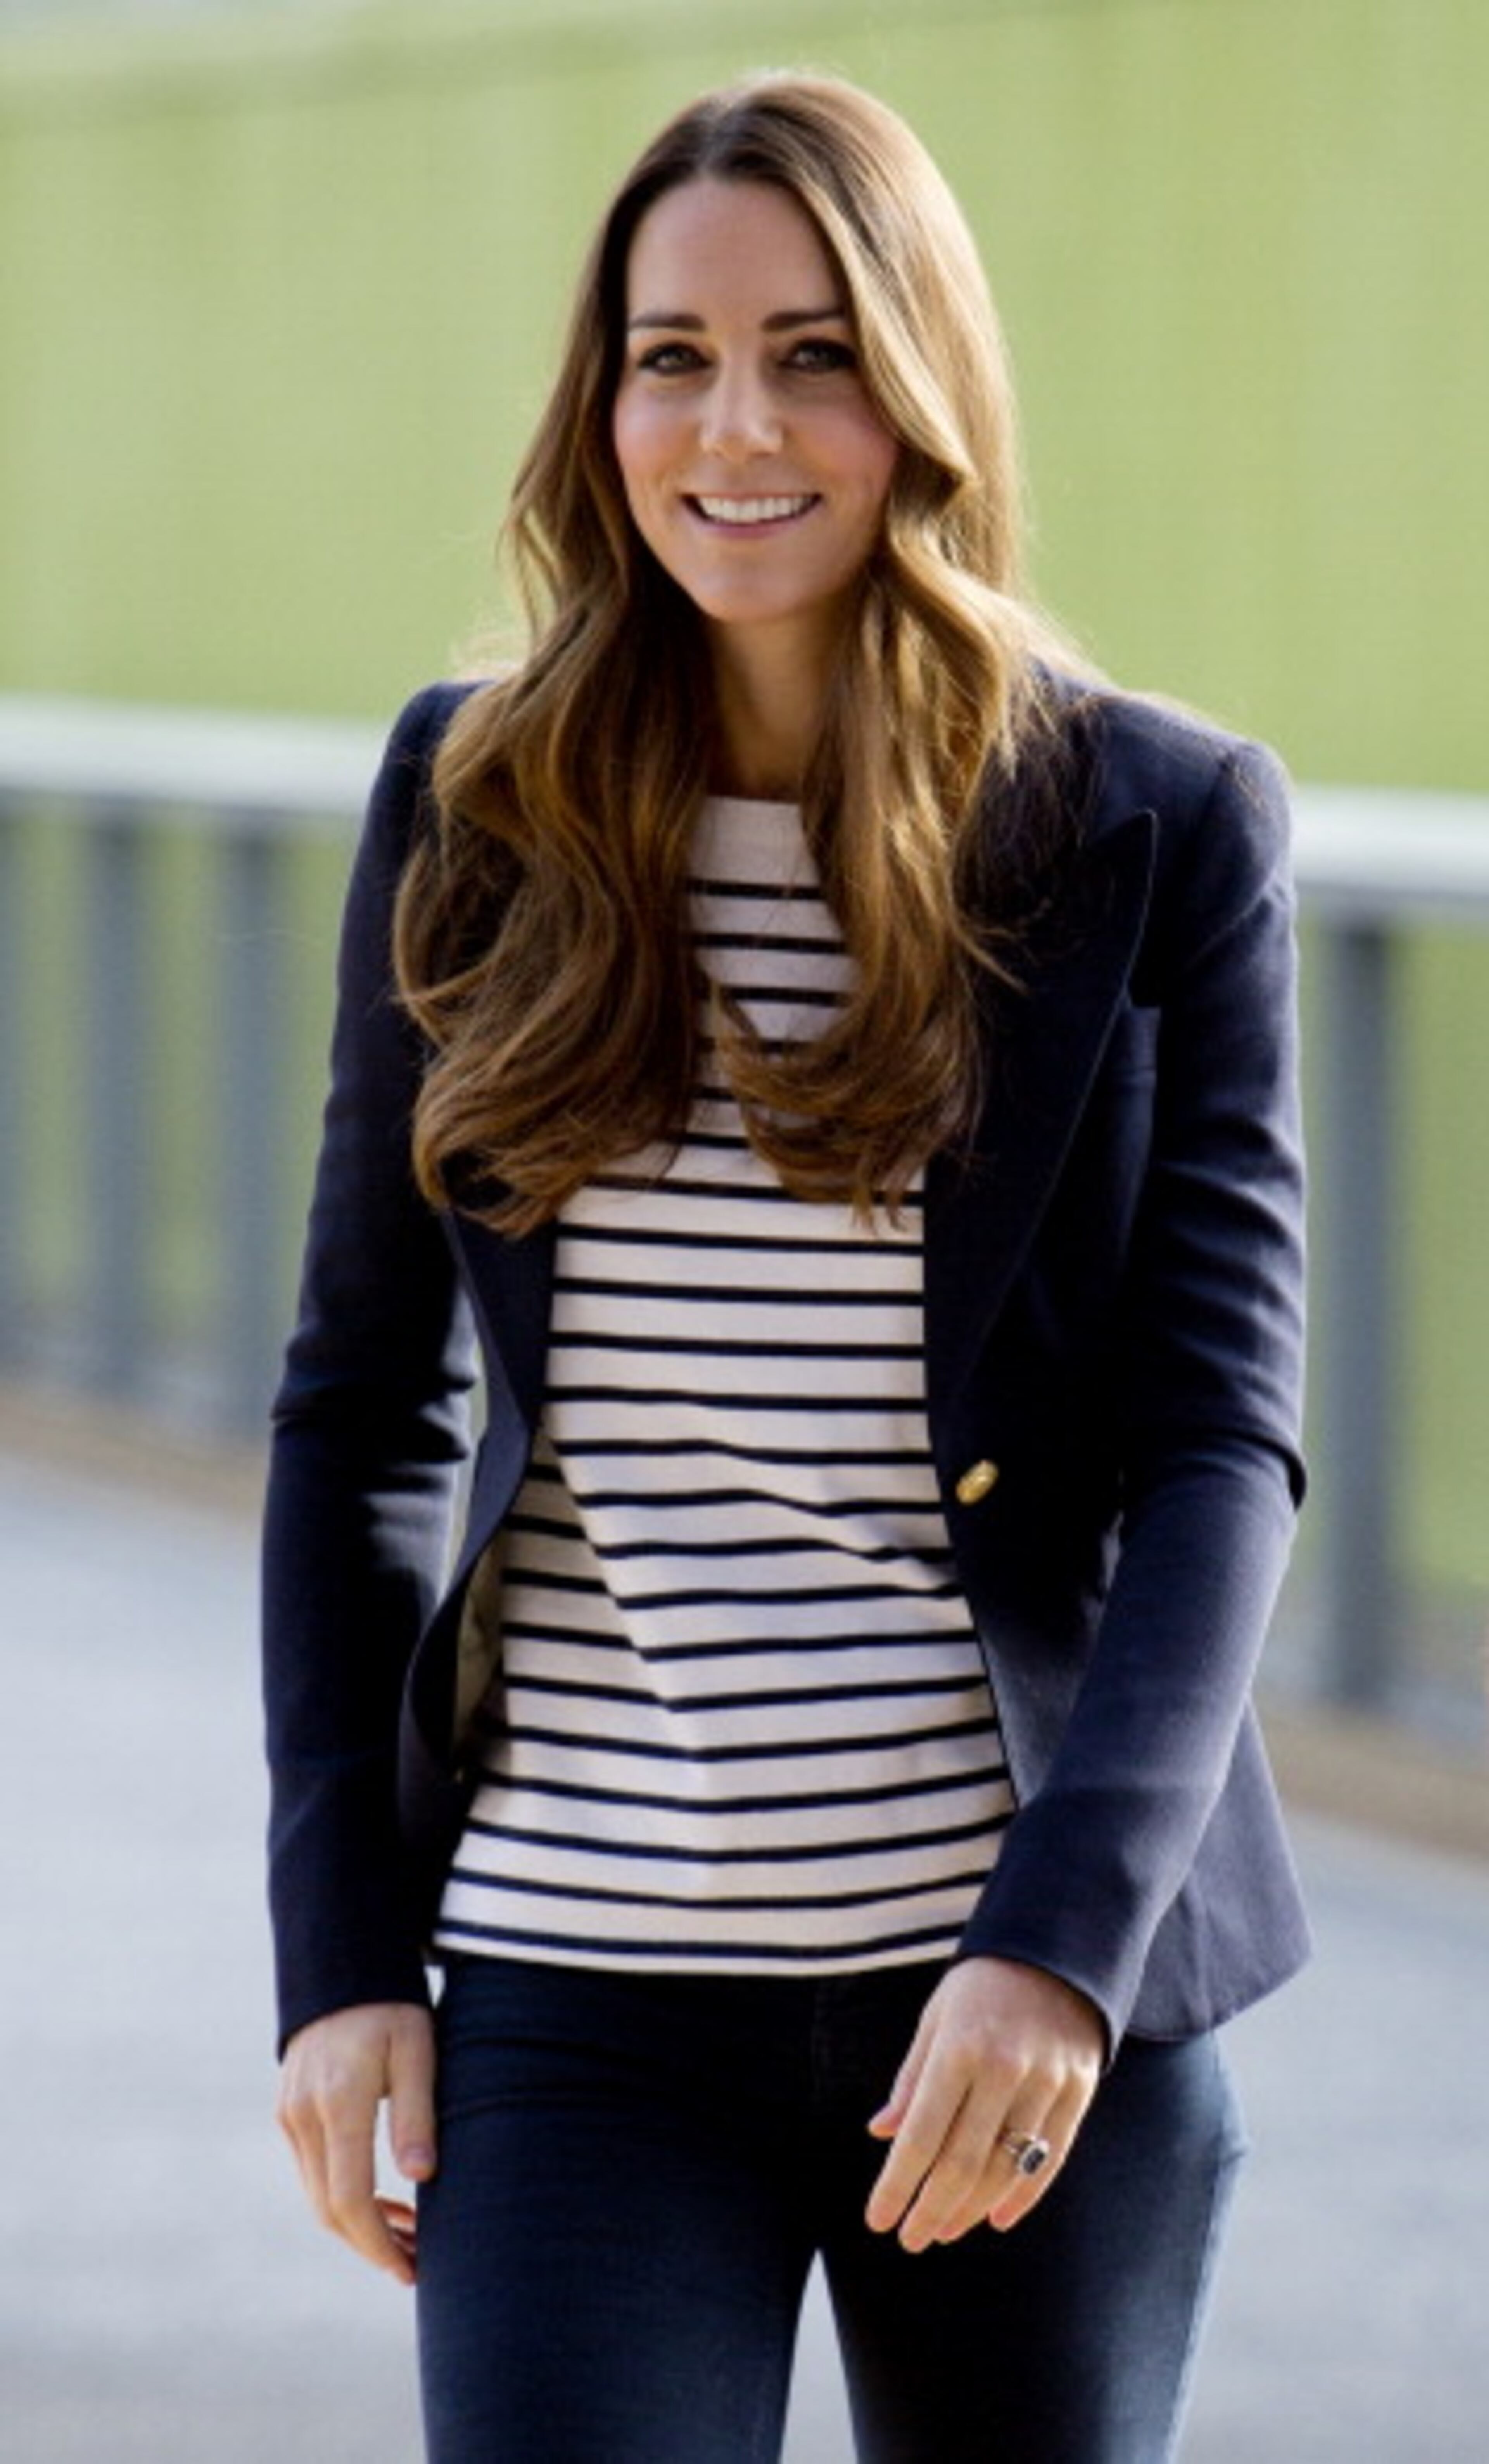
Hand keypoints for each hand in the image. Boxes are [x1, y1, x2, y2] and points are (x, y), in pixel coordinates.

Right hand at [278, 2002, 436, 2285]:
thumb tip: (422, 2179)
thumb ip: (416, 2114)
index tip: (412, 2270)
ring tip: (409, 2237)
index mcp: (338, 2102)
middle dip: (371, 2245)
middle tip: (416, 2264)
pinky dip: (344, 2196)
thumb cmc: (392, 2006)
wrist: (343, 1967)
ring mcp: (290, 2114)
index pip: (350, 2198)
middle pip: (329, 2207)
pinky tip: (382, 2200)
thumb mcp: (417, 2052)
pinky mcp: (289, 2111)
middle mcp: (303, 2115)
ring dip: (358, 2225)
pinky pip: (314, 2171)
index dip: (379, 2244)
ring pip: (318, 2194)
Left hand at [865, 1957, 1102, 2250]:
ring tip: (945, 2230)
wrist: (1056, 1949)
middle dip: (932, 2208)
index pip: (921, 2135)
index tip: (879, 2220)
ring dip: (972, 2208)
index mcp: (959, 2048)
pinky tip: (998, 2218)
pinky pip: (1051, 2157)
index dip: (898, 2184)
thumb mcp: (936, 2019)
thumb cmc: (981, 1986)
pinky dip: (1024, 2194)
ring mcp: (1047, 2082)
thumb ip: (912, 2079)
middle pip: (963, 2161)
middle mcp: (1004, 2068)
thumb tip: (882, 2132)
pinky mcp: (1079, 2090)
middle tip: (912, 2239)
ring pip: (1006, 2167)